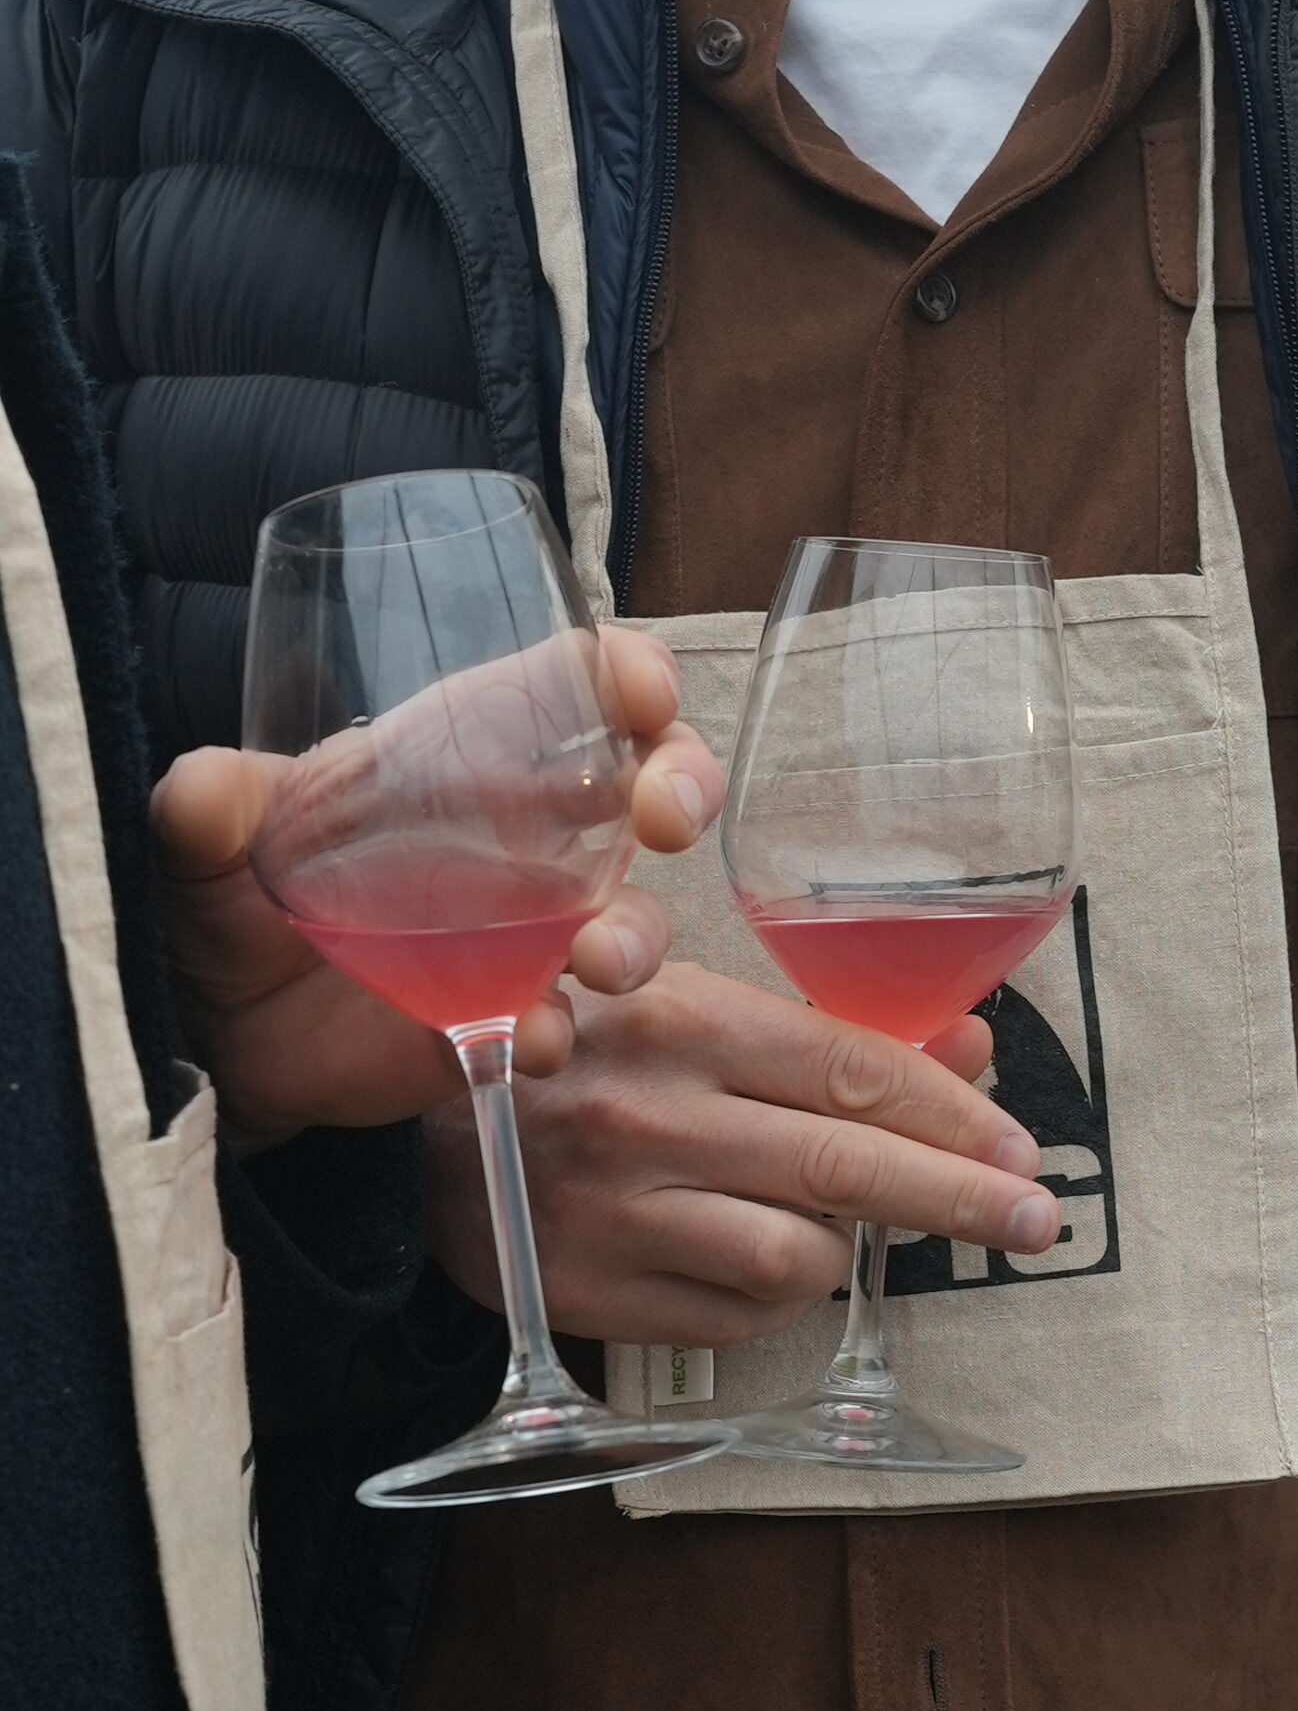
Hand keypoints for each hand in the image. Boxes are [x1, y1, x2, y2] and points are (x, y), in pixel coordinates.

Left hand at [153, 629, 723, 1144]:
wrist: (213, 1028)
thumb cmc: (229, 898)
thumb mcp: (206, 833)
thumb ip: (208, 802)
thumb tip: (200, 792)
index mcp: (467, 754)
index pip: (579, 688)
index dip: (631, 675)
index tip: (641, 692)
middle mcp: (522, 837)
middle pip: (650, 788)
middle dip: (684, 788)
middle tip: (662, 817)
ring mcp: (525, 935)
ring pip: (632, 917)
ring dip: (636, 933)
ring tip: (597, 958)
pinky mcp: (504, 1018)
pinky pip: (560, 1023)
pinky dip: (556, 1029)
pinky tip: (528, 1035)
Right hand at [426, 962, 1060, 1346]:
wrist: (416, 1141)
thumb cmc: (585, 1054)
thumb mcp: (693, 1003)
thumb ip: (829, 1030)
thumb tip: (968, 1044)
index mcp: (682, 1020)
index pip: (853, 1069)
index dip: (954, 1114)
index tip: (1020, 1151)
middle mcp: (652, 1117)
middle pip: (847, 1168)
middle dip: (960, 1199)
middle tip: (1033, 1221)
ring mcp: (620, 1213)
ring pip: (799, 1259)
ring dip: (846, 1249)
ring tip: (842, 1226)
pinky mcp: (595, 1295)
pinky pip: (740, 1316)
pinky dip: (780, 1297)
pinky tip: (772, 1262)